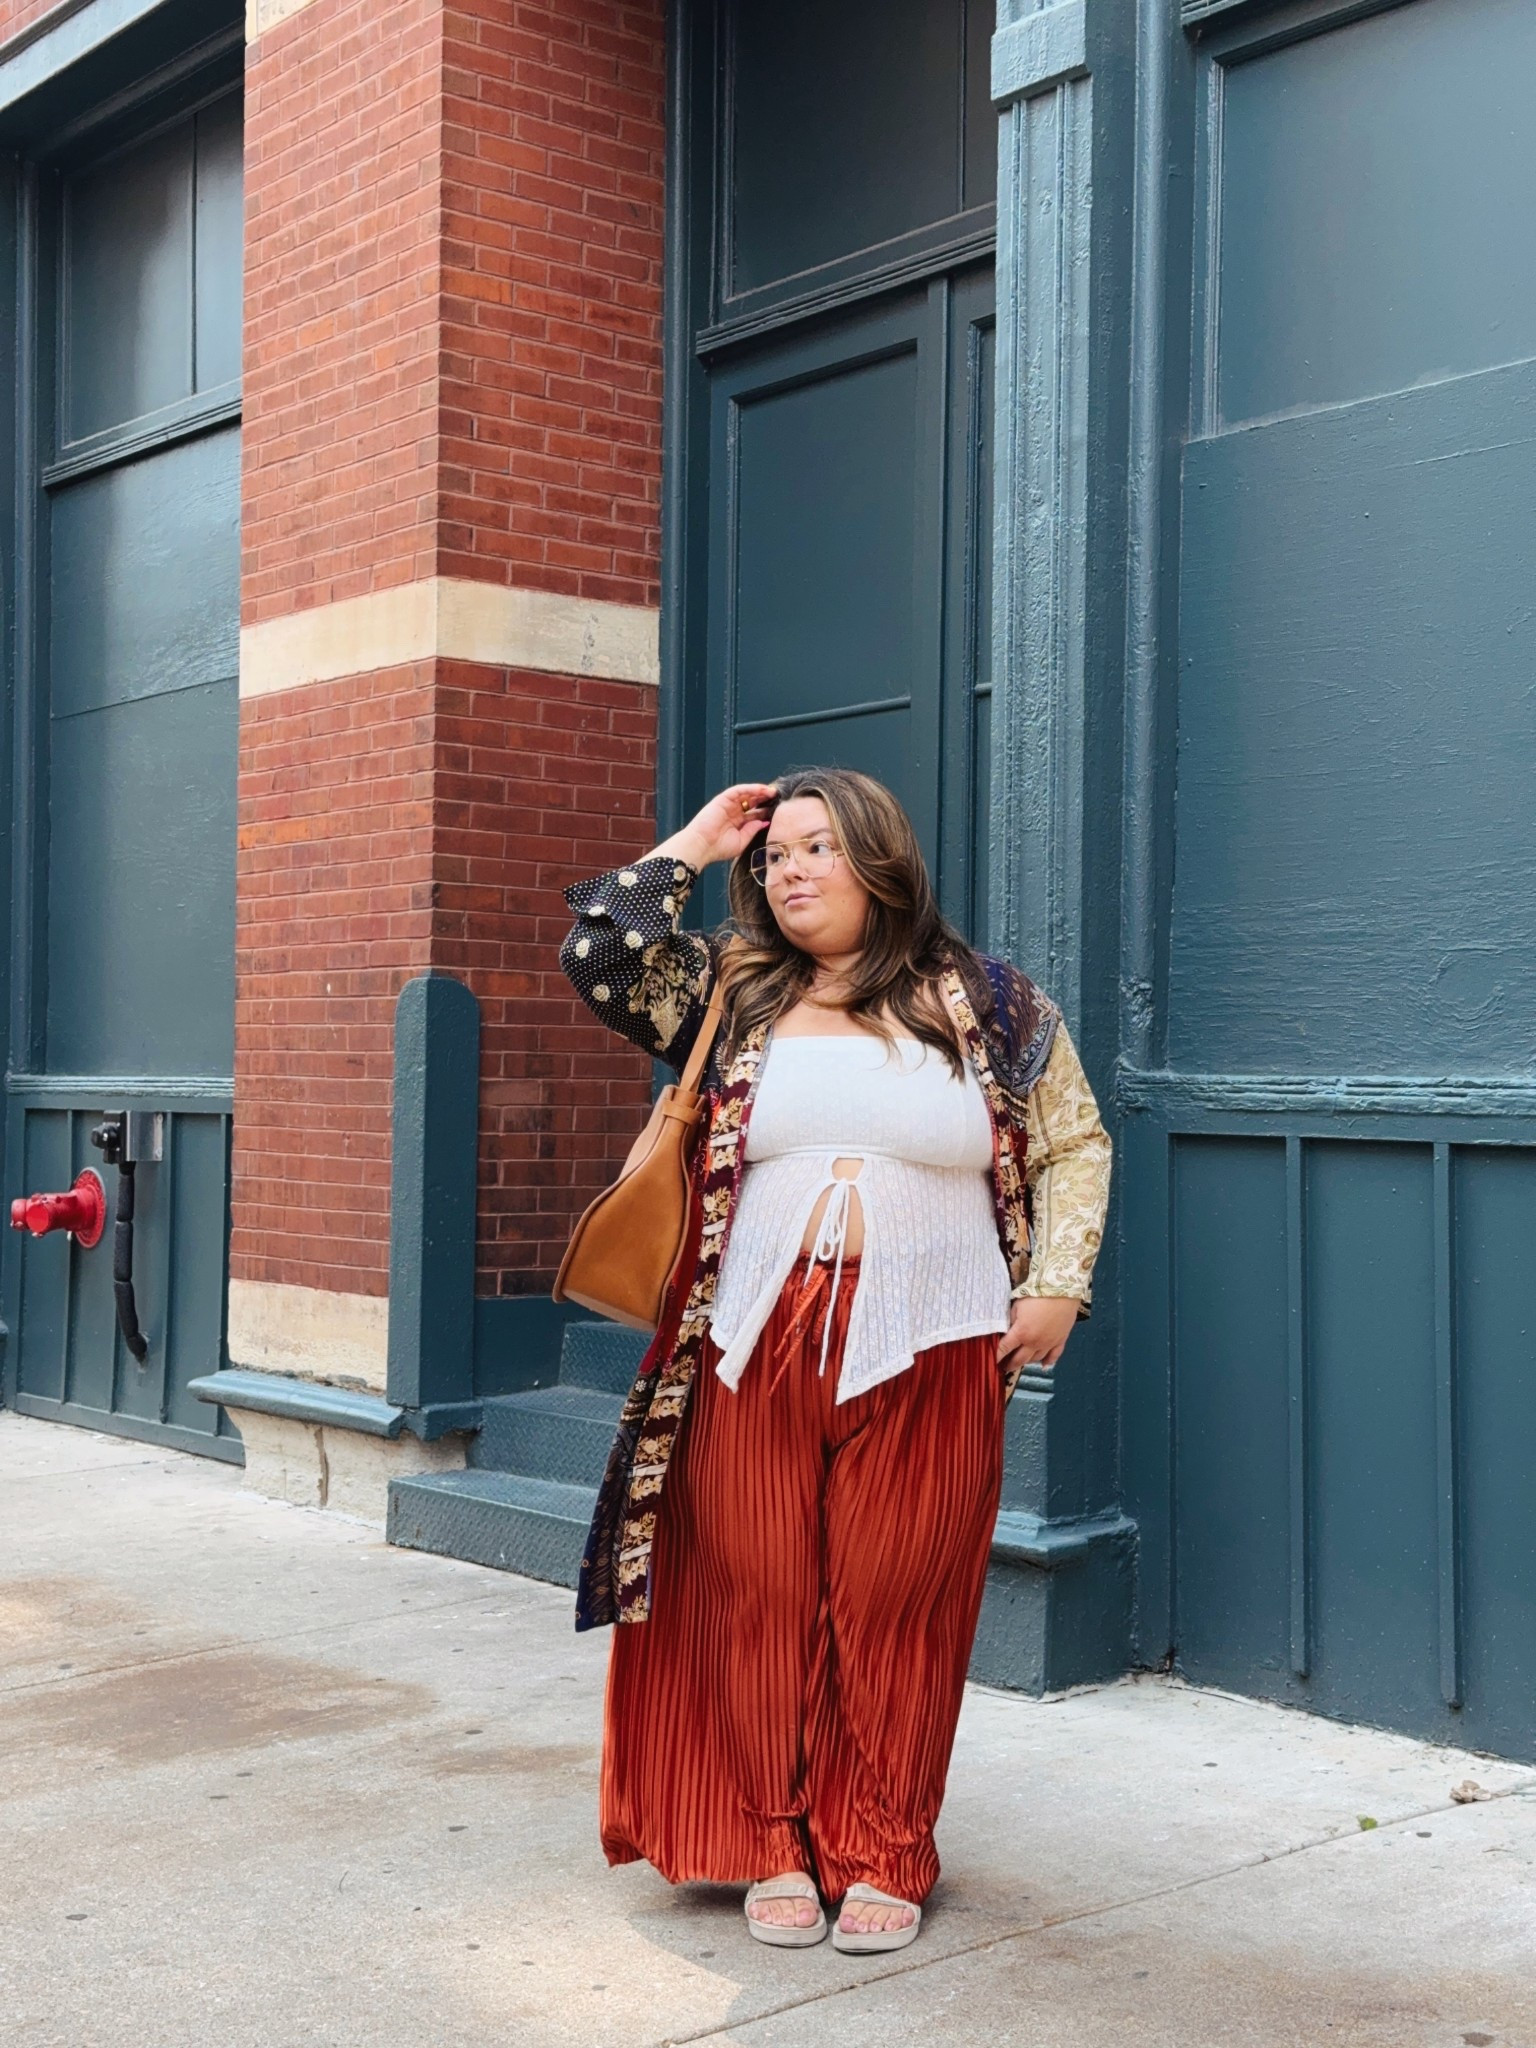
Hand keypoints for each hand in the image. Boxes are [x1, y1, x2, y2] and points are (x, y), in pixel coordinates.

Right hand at [650, 783, 777, 871]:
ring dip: (760, 791)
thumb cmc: (718, 848)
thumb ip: (753, 830)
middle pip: (752, 802)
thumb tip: (765, 821)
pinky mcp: (722, 799)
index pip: (755, 813)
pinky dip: (750, 788)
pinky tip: (761, 789)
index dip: (766, 810)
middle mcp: (734, 813)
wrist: (702, 846)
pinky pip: (738, 790)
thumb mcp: (742, 841)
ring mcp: (728, 805)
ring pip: (747, 794)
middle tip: (778, 797)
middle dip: (765, 799)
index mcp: (738, 823)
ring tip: (772, 792)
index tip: (779, 809)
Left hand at [998, 1296, 1079, 1374]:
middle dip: (1010, 1364)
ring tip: (1020, 1363)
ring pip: (1035, 1359)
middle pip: (1020, 1359)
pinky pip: (1054, 1356)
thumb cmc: (1038, 1296)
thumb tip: (1007, 1330)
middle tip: (1004, 1367)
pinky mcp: (1060, 1340)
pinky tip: (1043, 1365)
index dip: (997, 1356)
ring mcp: (1049, 1343)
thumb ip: (1011, 1321)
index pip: (1004, 1348)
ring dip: (1026, 1362)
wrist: (1062, 1292)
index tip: (992, 1361)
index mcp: (1021, 1333)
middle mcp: (1034, 1342)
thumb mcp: (1017, 1306)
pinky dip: (1048, 1362)